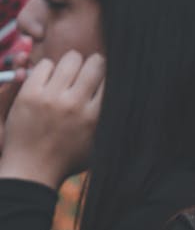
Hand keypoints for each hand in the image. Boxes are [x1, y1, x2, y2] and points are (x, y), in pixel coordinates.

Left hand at [0, 50, 104, 187]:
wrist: (31, 170)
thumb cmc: (67, 159)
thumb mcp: (98, 144)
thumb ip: (110, 122)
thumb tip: (129, 102)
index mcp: (94, 117)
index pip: (111, 79)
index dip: (108, 75)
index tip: (102, 78)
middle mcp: (75, 104)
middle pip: (95, 63)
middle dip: (94, 64)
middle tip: (87, 71)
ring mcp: (50, 98)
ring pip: (71, 59)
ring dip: (72, 63)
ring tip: (68, 73)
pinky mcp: (29, 94)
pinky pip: (45, 64)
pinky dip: (49, 69)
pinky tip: (49, 80)